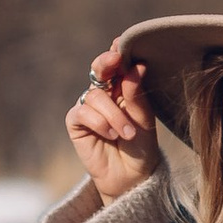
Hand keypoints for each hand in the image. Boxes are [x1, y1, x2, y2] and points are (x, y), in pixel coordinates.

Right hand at [68, 49, 161, 203]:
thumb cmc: (142, 147)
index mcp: (123, 86)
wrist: (132, 177)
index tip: (122, 44)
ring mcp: (89, 106)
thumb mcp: (145, 121)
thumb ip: (137, 95)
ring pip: (95, 96)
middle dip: (106, 62)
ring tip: (127, 133)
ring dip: (113, 114)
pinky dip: (99, 122)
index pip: (119, 63)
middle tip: (114, 59)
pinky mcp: (76, 123)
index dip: (118, 51)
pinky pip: (82, 113)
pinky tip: (110, 134)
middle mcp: (104, 93)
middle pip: (99, 68)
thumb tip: (136, 67)